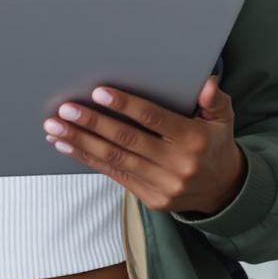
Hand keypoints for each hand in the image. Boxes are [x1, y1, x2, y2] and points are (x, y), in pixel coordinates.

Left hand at [42, 76, 244, 216]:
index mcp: (193, 140)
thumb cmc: (214, 144)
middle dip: (92, 123)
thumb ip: (214, 100)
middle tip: (65, 109)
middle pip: (127, 140)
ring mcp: (162, 184)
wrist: (222, 190)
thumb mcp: (223, 119)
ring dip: (80, 142)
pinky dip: (86, 159)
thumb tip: (206, 81)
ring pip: (115, 159)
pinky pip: (113, 174)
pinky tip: (65, 146)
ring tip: (55, 128)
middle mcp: (177, 164)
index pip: (154, 119)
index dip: (126, 105)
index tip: (99, 92)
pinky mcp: (149, 197)